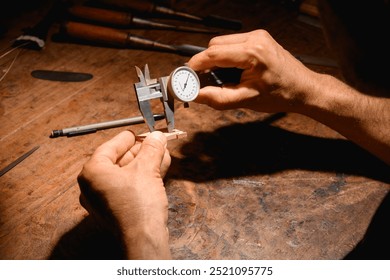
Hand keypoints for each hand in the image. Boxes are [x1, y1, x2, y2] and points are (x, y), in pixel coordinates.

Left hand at [77, 130, 171, 258]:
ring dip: (145, 163)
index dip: (127, 139)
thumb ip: (151, 148)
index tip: (138, 133)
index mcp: (92, 173)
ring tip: (161, 153)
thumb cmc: (138, 204)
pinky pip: (129, 187)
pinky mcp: (117, 210)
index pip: (109, 148)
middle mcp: (94, 187)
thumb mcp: (147, 168)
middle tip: (154, 142)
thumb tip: (157, 136)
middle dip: (140, 151)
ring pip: (127, 174)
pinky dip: (143, 177)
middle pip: (119, 161)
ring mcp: (104, 200)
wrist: (144, 237)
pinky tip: (159, 168)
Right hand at [187, 29, 314, 112]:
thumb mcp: (246, 100)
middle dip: (205, 63)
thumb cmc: (281, 94)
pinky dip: (225, 56)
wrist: (303, 88)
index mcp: (253, 52)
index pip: (213, 54)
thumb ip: (217, 98)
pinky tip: (230, 71)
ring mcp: (258, 36)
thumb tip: (195, 95)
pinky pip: (232, 44)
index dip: (195, 66)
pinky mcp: (259, 38)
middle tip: (202, 81)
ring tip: (219, 78)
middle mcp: (255, 38)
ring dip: (215, 59)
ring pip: (222, 43)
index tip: (185, 77)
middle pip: (214, 45)